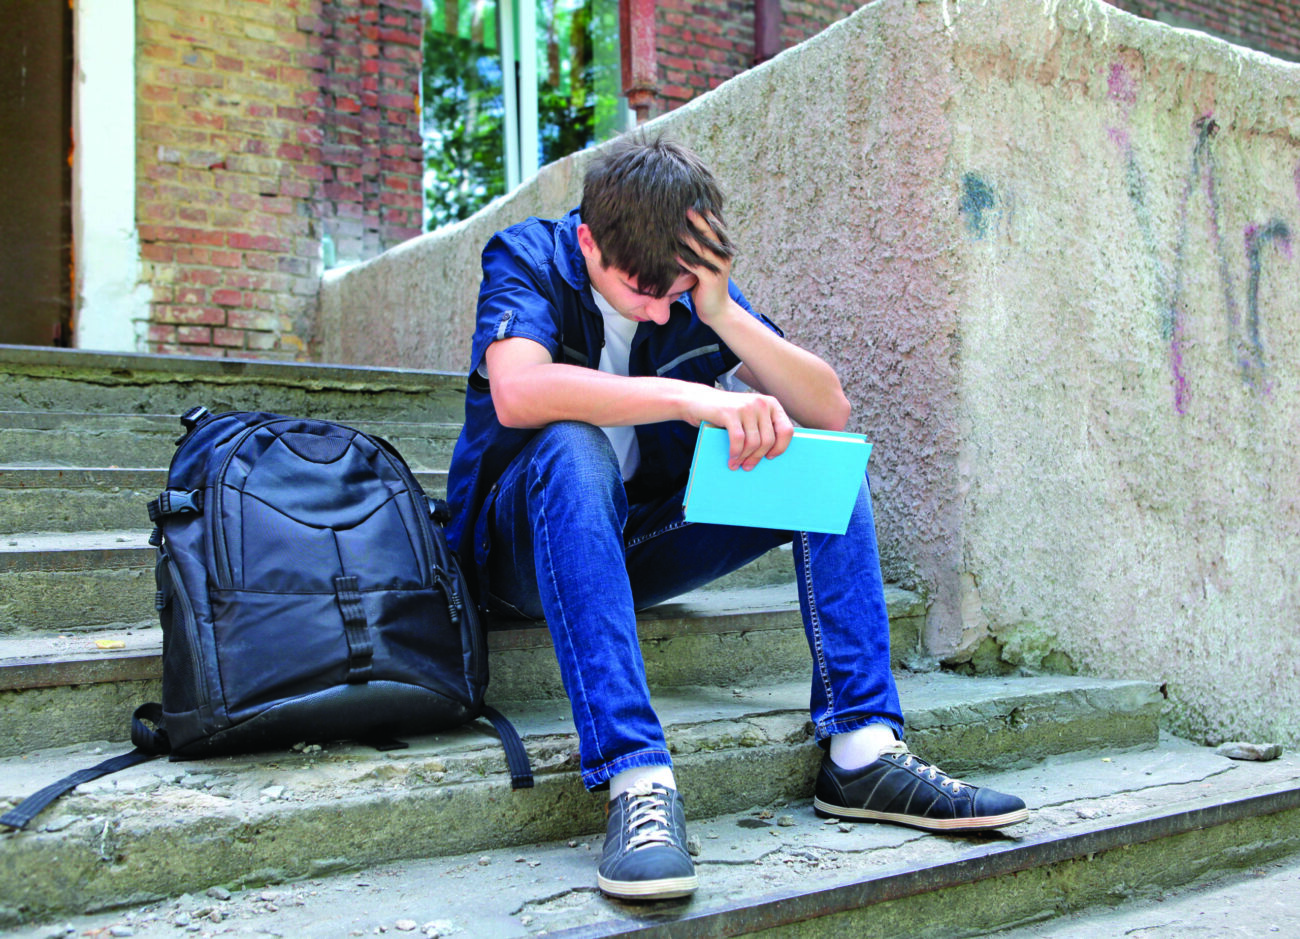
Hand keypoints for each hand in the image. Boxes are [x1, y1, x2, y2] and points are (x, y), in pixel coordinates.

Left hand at [678, 210, 735, 325]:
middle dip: (697, 219)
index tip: (690, 201)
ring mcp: (719, 266)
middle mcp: (723, 254)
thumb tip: (682, 230)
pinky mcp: (711, 278)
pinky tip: (672, 252)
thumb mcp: (704, 263)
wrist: (717, 310)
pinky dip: (684, 258)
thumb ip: (699, 248)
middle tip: (685, 206)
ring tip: (675, 225)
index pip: (714, 226)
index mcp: (723, 248)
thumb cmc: (706, 285)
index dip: (704, 214)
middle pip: (710, 232)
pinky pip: (696, 265)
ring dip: (688, 236)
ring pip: (702, 247)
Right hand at [683, 384, 793, 470]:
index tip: (770, 457)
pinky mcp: (730, 412)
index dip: (780, 447)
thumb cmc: (726, 414)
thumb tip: (773, 454)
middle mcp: (761, 403)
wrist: (697, 400)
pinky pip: (738, 440)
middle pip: (768, 440)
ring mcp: (746, 406)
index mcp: (771, 404)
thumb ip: (762, 426)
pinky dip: (735, 453)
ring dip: (745, 458)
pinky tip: (731, 460)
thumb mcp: (749, 415)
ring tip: (738, 465)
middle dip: (758, 457)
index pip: (786, 430)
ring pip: (754, 442)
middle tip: (748, 467)